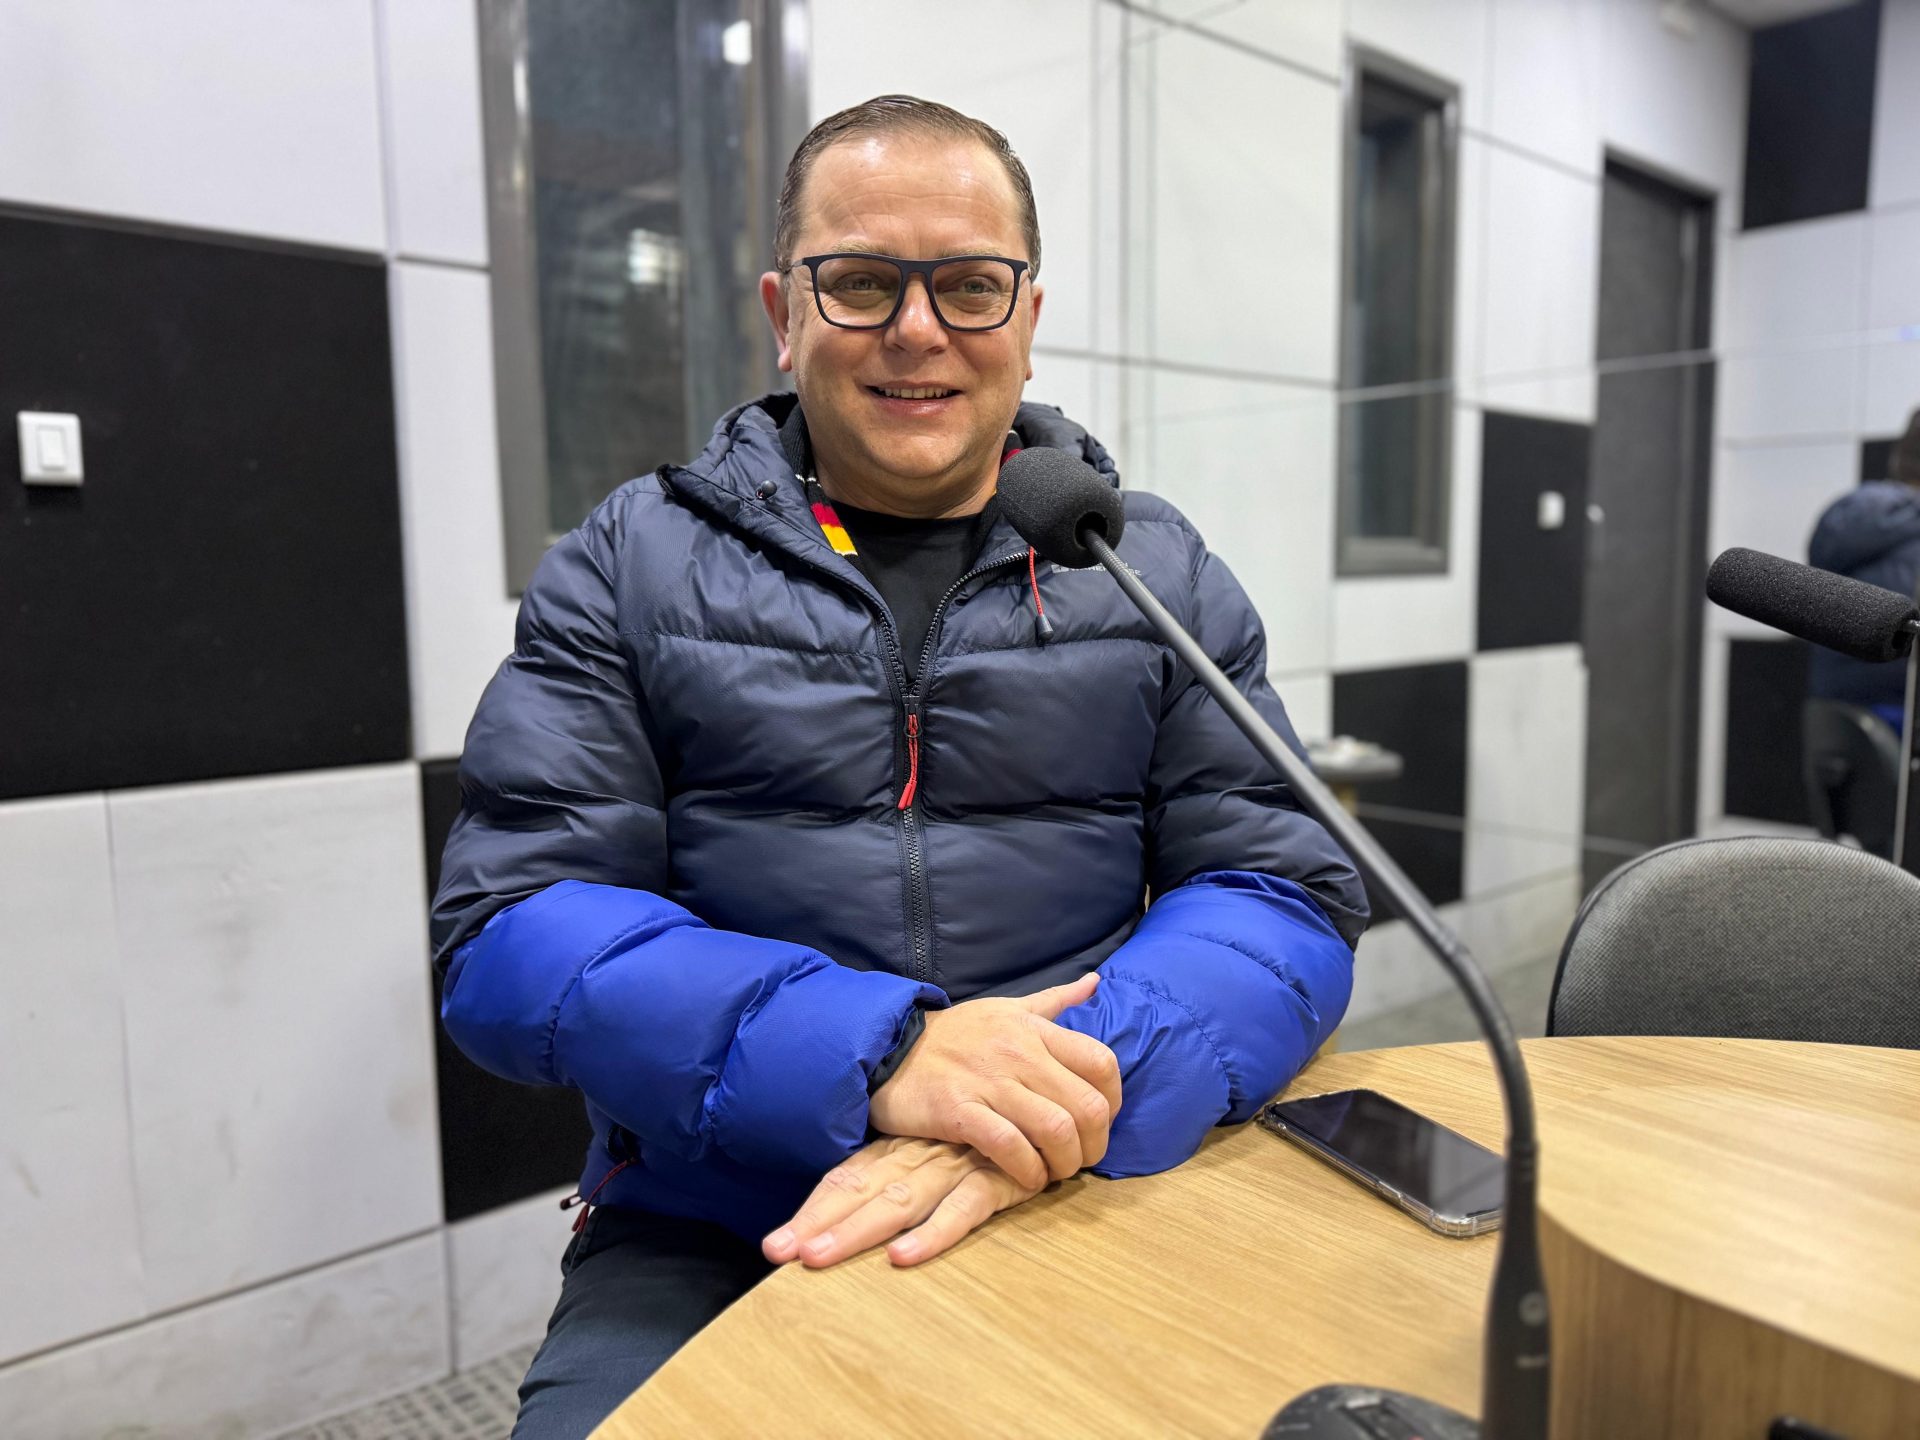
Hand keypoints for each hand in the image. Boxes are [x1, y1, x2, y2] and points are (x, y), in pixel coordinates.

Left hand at [762, 1136, 1041, 1268]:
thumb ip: (904, 1155)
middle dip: (819, 1226)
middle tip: (777, 1253)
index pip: (849, 1179)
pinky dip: (934, 1232)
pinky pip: (963, 1208)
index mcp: (902, 1147)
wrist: (1049, 1086)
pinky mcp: (995, 1179)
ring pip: (898, 1203)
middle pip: (860, 1193)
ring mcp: (954, 1167)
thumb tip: (854, 1189)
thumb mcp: (942, 1132)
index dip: (812, 1212)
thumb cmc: (992, 1115)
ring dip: (857, 1232)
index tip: (773, 1247)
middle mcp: (919, 1157)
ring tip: (815, 1257)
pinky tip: (903, 1256)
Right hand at [867, 972, 1120, 1190]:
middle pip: (1088, 1106)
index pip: (1102, 1063)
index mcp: (1034, 1029)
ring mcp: (989, 1082)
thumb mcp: (1006, 1008)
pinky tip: (1025, 1178)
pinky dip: (1027, 1171)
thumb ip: (1053, 1001)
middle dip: (1094, 1144)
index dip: (1113, 1101)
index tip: (1099, 1123)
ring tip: (1053, 1172)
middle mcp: (1019, 1053)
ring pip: (1056, 1130)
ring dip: (1064, 1163)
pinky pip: (1010, 1147)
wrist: (887, 1047)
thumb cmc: (954, 1034)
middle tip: (1079, 1159)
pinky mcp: (958, 1110)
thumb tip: (1094, 981)